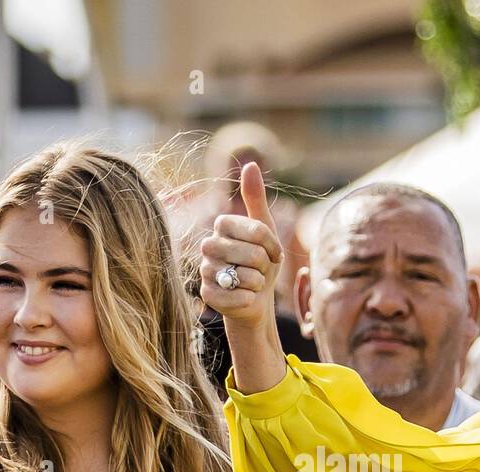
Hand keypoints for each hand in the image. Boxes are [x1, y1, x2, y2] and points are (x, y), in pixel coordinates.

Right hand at [199, 162, 283, 329]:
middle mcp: (208, 245)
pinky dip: (249, 299)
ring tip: (252, 283)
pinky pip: (237, 296)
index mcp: (222, 224)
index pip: (257, 230)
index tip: (274, 253)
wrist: (255, 298)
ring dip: (257, 283)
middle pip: (252, 254)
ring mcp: (205, 270)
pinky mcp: (208, 295)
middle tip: (260, 270)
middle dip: (265, 266)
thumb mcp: (264, 228)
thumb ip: (255, 197)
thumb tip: (250, 163)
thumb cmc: (261, 261)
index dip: (272, 245)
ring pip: (245, 276)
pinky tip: (246, 297)